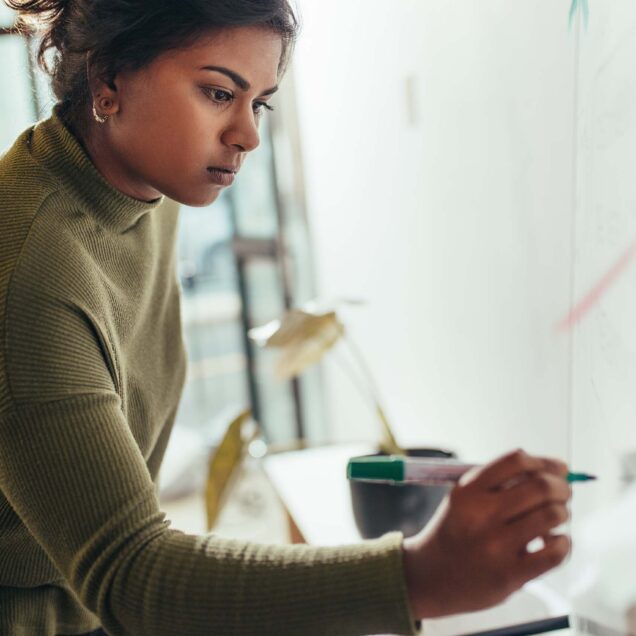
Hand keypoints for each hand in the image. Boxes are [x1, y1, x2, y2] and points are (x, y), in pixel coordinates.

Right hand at [402, 449, 571, 618]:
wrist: (431, 576)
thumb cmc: (457, 532)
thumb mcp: (465, 498)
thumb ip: (501, 482)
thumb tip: (558, 468)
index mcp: (468, 490)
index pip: (516, 461)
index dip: (544, 462)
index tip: (556, 470)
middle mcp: (481, 514)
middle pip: (540, 486)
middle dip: (562, 487)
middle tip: (564, 493)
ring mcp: (495, 545)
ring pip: (552, 515)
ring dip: (562, 513)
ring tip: (555, 518)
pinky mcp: (509, 575)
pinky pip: (555, 552)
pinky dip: (563, 543)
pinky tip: (553, 542)